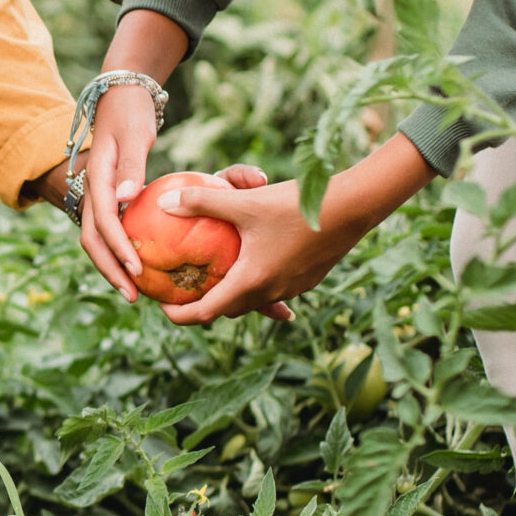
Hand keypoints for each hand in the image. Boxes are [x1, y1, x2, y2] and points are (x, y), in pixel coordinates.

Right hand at [78, 85, 157, 301]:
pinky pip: (108, 230)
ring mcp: (97, 195)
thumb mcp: (134, 133)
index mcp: (97, 177)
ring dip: (111, 265)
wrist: (120, 95)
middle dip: (109, 269)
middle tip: (133, 296)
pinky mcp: (106, 197)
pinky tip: (140, 264)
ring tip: (134, 289)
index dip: (117, 248)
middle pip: (92, 239)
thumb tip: (127, 197)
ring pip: (96, 238)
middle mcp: (92, 190)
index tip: (137, 270)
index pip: (103, 221)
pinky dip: (118, 251)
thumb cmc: (131, 112)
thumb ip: (131, 164)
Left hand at [156, 135, 436, 325]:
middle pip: (228, 309)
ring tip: (215, 275)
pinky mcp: (308, 278)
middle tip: (184, 288)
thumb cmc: (294, 206)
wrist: (352, 208)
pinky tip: (254, 262)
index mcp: (251, 282)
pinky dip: (257, 282)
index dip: (180, 315)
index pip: (206, 312)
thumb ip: (201, 202)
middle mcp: (271, 291)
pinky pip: (274, 288)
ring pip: (253, 299)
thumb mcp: (244, 202)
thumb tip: (164, 201)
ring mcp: (293, 287)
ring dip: (232, 293)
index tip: (162, 307)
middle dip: (204, 304)